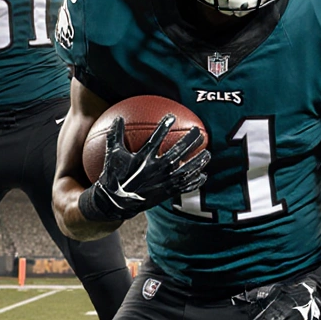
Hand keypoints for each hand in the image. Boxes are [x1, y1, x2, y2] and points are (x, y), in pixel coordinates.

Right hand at [81, 115, 209, 221]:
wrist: (116, 202)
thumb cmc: (114, 175)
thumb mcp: (113, 154)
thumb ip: (115, 135)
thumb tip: (117, 117)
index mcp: (143, 158)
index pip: (156, 138)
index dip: (164, 126)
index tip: (172, 116)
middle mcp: (156, 169)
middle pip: (178, 152)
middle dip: (191, 141)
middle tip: (199, 131)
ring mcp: (163, 182)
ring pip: (186, 170)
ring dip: (199, 161)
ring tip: (207, 153)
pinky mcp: (166, 193)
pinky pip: (184, 187)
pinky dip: (195, 181)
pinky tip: (203, 176)